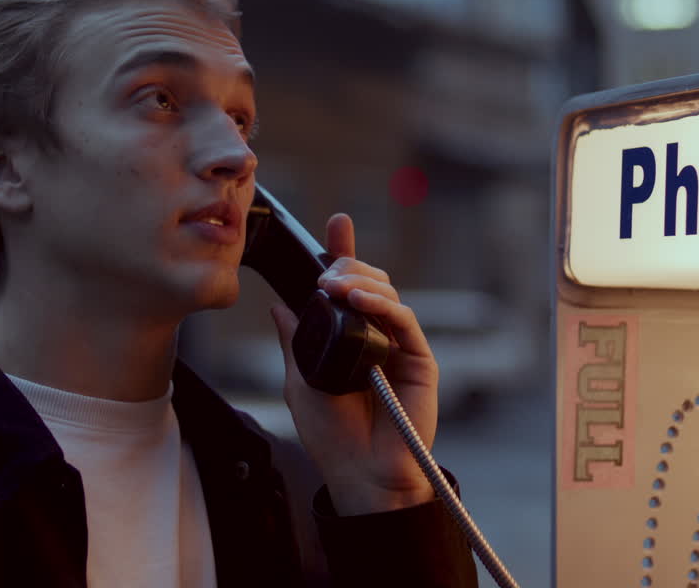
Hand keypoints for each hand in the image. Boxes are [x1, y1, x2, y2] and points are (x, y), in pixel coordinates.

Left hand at [269, 213, 439, 515]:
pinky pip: (404, 320)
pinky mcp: (418, 359)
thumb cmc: (331, 436)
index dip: (343, 255)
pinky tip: (360, 301)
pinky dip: (383, 304)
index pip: (347, 289)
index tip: (337, 225)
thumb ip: (294, 342)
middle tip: (325, 272)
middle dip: (347, 266)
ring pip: (387, 293)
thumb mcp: (299, 381)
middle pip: (369, 282)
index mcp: (348, 338)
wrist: (360, 473)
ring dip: (360, 281)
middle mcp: (376, 336)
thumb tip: (279, 307)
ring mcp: (399, 346)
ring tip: (335, 286)